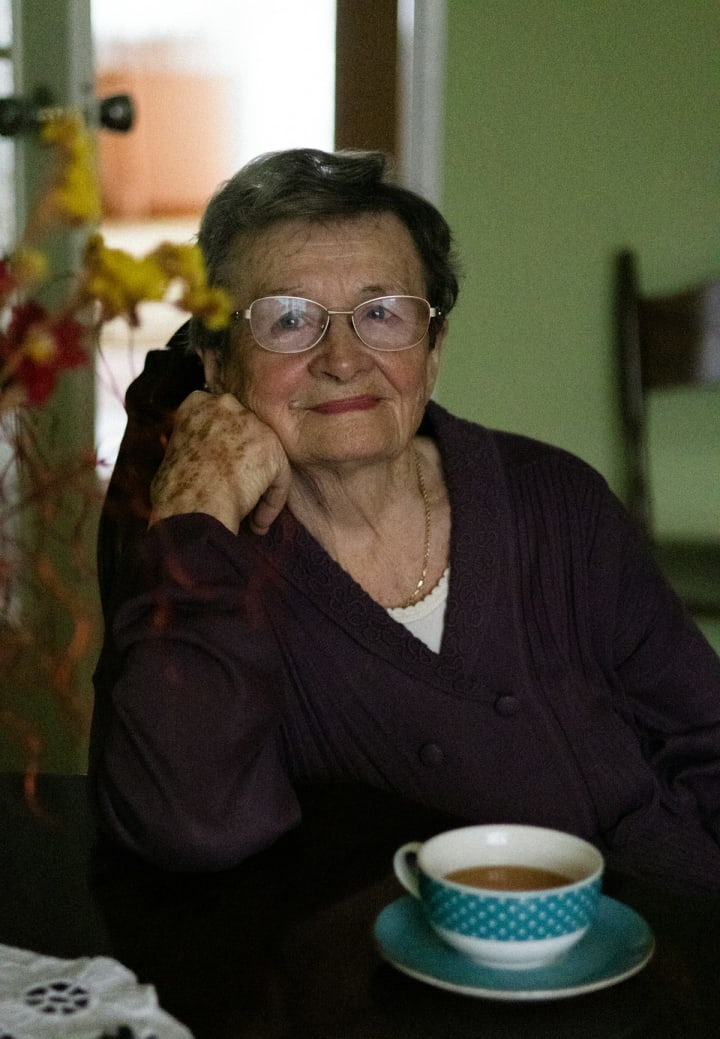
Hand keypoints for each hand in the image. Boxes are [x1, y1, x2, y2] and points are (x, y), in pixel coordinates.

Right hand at [149, 390, 291, 534]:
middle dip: (244, 464)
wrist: (191, 506)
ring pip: (264, 458)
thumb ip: (192, 446)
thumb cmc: (174, 490)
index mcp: (197, 403)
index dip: (221, 446)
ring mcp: (253, 426)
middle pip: (245, 435)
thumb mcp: (172, 454)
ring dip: (258, 488)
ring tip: (248, 514)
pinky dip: (270, 503)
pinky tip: (258, 523)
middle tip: (235, 492)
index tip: (216, 470)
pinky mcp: (273, 450)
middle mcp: (227, 406)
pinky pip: (279, 479)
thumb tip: (202, 461)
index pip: (219, 418)